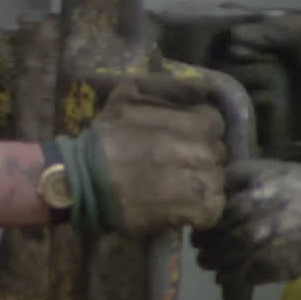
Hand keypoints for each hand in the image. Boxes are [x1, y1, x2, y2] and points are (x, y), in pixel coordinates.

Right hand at [64, 74, 226, 236]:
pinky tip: (176, 206)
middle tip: (172, 164)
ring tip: (171, 187)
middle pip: (216, 154)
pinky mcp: (199, 213)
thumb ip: (160, 88)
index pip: (213, 125)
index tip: (178, 139)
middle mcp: (208, 154)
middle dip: (197, 157)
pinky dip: (197, 210)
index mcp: (199, 125)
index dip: (196, 131)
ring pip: (214, 182)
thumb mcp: (127, 98)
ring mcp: (205, 185)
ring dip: (197, 183)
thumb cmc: (105, 139)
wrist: (84, 182)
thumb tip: (188, 86)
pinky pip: (210, 210)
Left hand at [193, 160, 300, 283]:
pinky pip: (241, 274)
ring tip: (208, 262)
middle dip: (207, 234)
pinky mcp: (273, 263)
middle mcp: (256, 204)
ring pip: (224, 250)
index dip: (210, 201)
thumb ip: (263, 177)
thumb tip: (234, 188)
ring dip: (213, 259)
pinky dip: (231, 278)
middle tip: (200, 242)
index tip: (206, 210)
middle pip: (216, 221)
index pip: (220, 186)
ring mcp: (262, 235)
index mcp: (262, 178)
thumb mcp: (296, 173)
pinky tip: (226, 279)